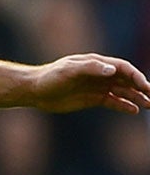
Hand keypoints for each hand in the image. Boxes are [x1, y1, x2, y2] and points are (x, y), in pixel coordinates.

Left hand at [27, 54, 149, 113]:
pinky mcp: (92, 99)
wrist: (35, 90)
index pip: (123, 68)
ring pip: (122, 92)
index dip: (136, 76)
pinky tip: (133, 110)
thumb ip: (91, 68)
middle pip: (127, 80)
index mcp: (98, 64)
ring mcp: (98, 87)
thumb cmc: (51, 77)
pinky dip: (123, 105)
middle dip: (142, 87)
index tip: (145, 86)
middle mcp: (101, 74)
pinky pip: (112, 102)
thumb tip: (113, 70)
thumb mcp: (69, 70)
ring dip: (136, 97)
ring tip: (149, 105)